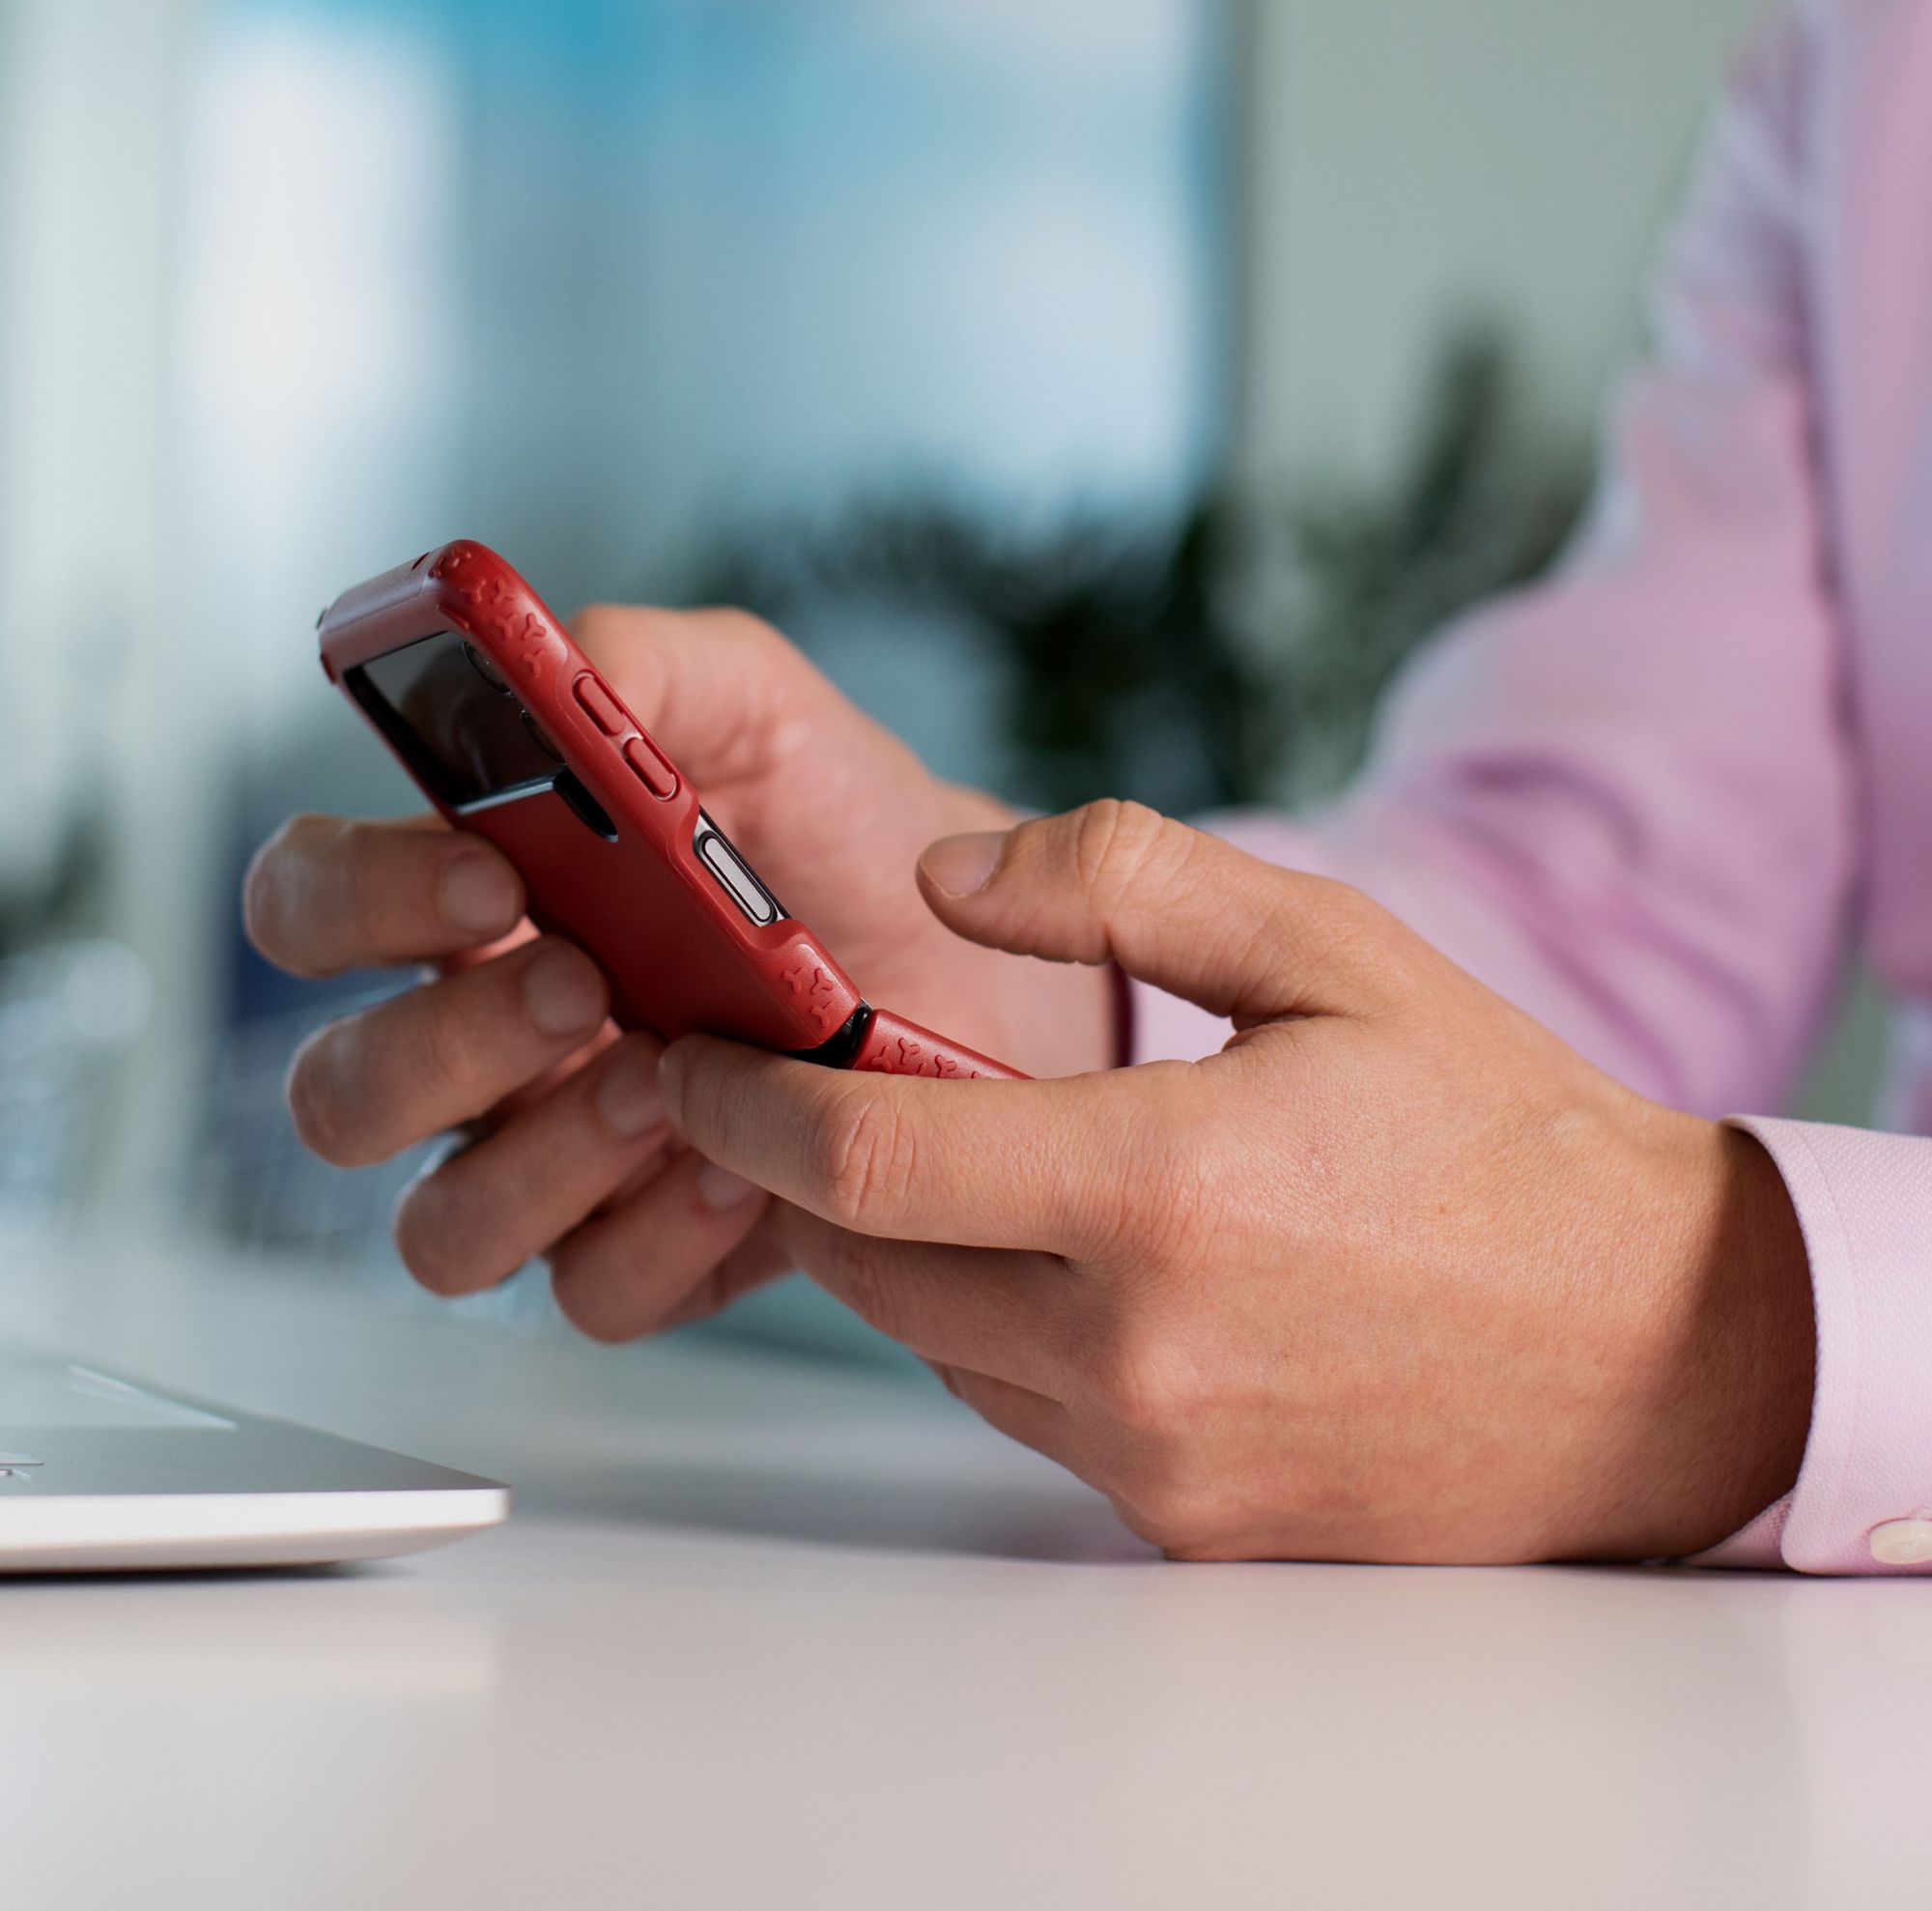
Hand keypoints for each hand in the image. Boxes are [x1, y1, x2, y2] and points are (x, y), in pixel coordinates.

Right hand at [243, 610, 1112, 1337]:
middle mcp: (484, 1044)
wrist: (989, 962)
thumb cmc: (852, 840)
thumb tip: (546, 656)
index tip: (484, 867)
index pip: (312, 905)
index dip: (355, 894)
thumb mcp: (765, 718)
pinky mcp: (644, 1253)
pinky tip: (748, 1167)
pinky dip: (660, 1235)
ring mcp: (554, 1164)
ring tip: (670, 1081)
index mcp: (476, 903)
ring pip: (442, 1224)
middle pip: (340, 1093)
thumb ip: (649, 668)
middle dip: (450, 1043)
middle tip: (584, 982)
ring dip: (543, 1159)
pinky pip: (588, 1292)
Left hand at [653, 801, 1817, 1563]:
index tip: (689, 1058)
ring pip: (927, 1339)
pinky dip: (995, 1326)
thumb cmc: (1496, 1136)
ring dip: (904, 1248)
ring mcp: (1148, 1453)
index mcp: (1156, 1190)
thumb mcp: (1329, 950)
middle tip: (806, 1086)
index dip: (740, 1101)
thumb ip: (1123, 883)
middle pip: (860, 1260)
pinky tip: (1076, 1263)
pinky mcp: (1173, 1520)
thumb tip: (947, 875)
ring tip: (963, 1162)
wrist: (1653, 1352)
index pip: (858, 1155)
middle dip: (801, 1170)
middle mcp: (1131, 1348)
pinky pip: (1014, 1408)